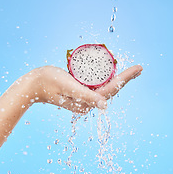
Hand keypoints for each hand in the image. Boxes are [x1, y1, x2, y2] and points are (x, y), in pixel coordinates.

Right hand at [27, 65, 142, 114]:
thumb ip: (86, 96)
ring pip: (106, 87)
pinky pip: (97, 85)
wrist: (33, 84)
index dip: (127, 78)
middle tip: (139, 68)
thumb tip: (105, 105)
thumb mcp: (68, 87)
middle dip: (126, 78)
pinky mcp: (79, 92)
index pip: (112, 89)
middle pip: (112, 89)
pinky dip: (107, 78)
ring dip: (119, 78)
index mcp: (87, 102)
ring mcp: (84, 97)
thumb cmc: (49, 82)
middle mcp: (88, 102)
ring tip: (130, 71)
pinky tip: (111, 72)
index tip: (139, 68)